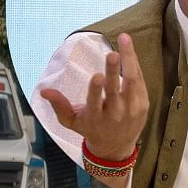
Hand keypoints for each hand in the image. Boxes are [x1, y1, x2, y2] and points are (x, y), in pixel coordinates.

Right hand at [41, 33, 149, 160]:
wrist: (116, 147)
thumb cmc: (90, 129)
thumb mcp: (70, 121)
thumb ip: (59, 105)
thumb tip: (44, 91)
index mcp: (95, 116)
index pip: (96, 102)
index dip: (96, 90)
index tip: (97, 76)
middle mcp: (115, 113)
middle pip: (116, 90)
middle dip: (114, 71)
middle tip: (113, 54)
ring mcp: (132, 108)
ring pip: (132, 82)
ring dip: (130, 60)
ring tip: (124, 41)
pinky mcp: (144, 104)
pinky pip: (140, 82)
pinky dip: (135, 65)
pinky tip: (129, 51)